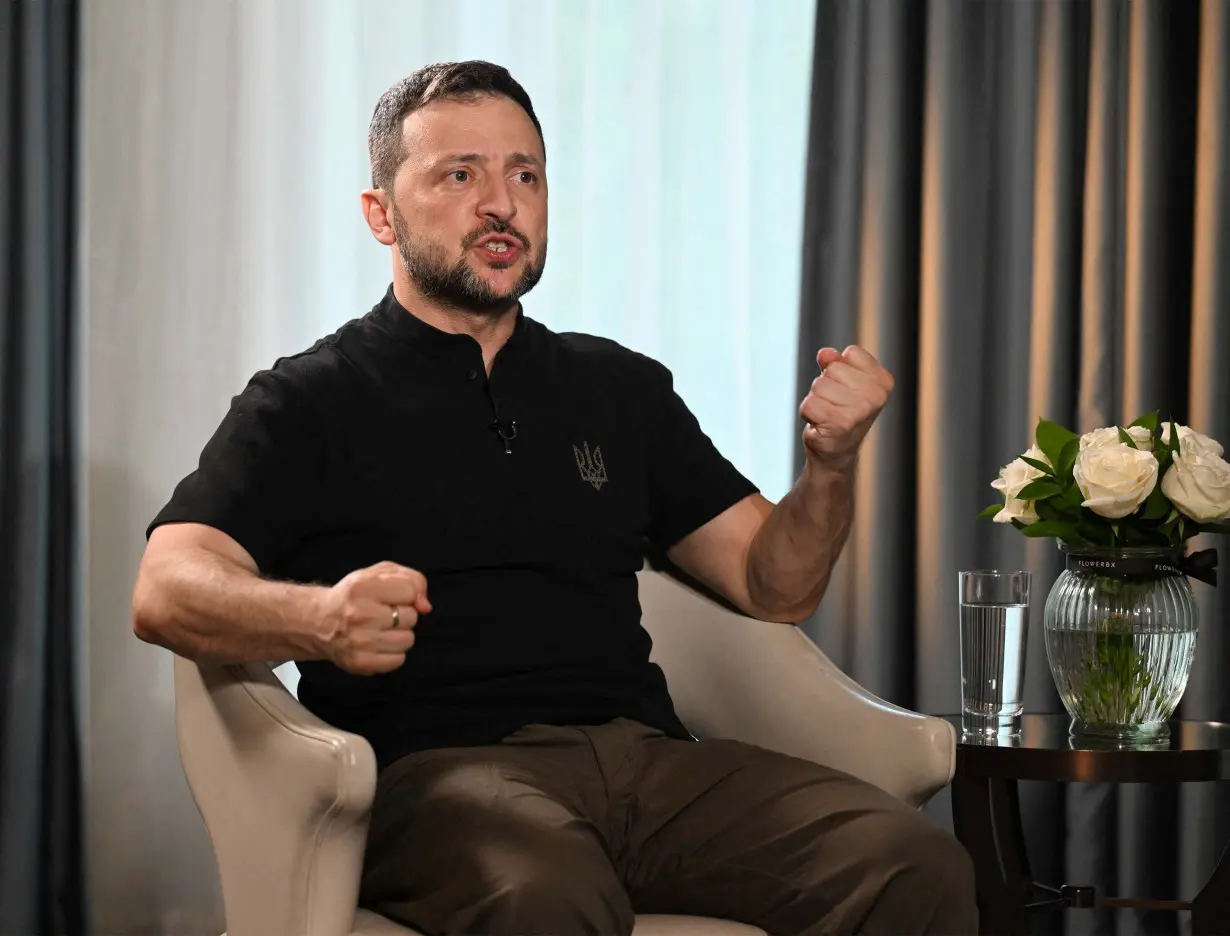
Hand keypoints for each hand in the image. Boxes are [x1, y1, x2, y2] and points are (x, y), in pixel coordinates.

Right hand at [317, 561, 431, 674]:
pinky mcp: (360, 662)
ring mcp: (360, 641)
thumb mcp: (379, 574)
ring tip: (381, 630)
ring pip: (408, 640)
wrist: (318, 622)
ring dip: (399, 635)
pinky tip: (378, 644)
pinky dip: (393, 653)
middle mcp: (360, 614)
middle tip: (383, 614)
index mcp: (363, 587)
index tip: (392, 597)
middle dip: (403, 615)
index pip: (410, 591)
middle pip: (411, 617)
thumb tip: (426, 606)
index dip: (406, 594)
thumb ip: (411, 579)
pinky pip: (399, 660)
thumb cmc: (354, 595)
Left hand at [799, 345, 893, 469]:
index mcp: (883, 381)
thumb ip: (835, 362)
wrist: (836, 451)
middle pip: (832, 369)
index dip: (841, 369)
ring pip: (818, 385)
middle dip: (826, 385)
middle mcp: (877, 396)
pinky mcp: (840, 423)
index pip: (851, 353)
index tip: (847, 390)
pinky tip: (820, 424)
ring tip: (828, 414)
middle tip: (835, 405)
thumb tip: (825, 354)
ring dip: (816, 400)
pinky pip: (809, 403)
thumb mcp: (842, 382)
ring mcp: (860, 410)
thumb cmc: (841, 412)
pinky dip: (808, 413)